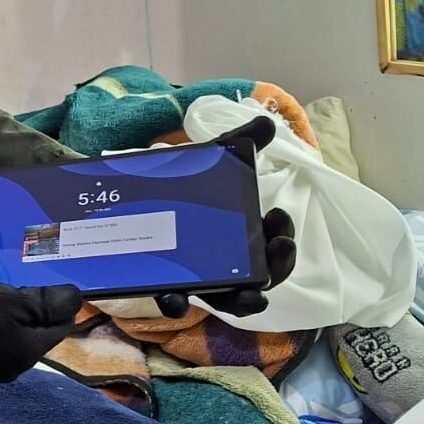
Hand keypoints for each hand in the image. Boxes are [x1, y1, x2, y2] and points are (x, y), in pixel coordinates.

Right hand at [0, 279, 83, 382]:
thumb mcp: (8, 301)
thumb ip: (45, 302)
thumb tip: (77, 298)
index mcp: (30, 351)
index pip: (62, 324)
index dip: (62, 301)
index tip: (51, 279)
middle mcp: (17, 365)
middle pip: (40, 331)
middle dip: (38, 308)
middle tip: (25, 280)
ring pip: (19, 334)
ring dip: (17, 314)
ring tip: (4, 290)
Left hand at [153, 114, 296, 318]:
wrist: (139, 192)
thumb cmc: (188, 183)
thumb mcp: (214, 161)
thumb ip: (241, 142)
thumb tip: (267, 122)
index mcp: (243, 238)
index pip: (273, 250)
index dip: (283, 244)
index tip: (280, 220)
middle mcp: (225, 263)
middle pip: (261, 280)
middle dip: (278, 269)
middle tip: (281, 248)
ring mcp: (196, 277)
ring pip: (226, 300)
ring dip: (242, 300)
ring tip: (251, 295)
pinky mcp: (163, 284)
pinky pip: (173, 300)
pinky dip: (177, 301)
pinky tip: (176, 297)